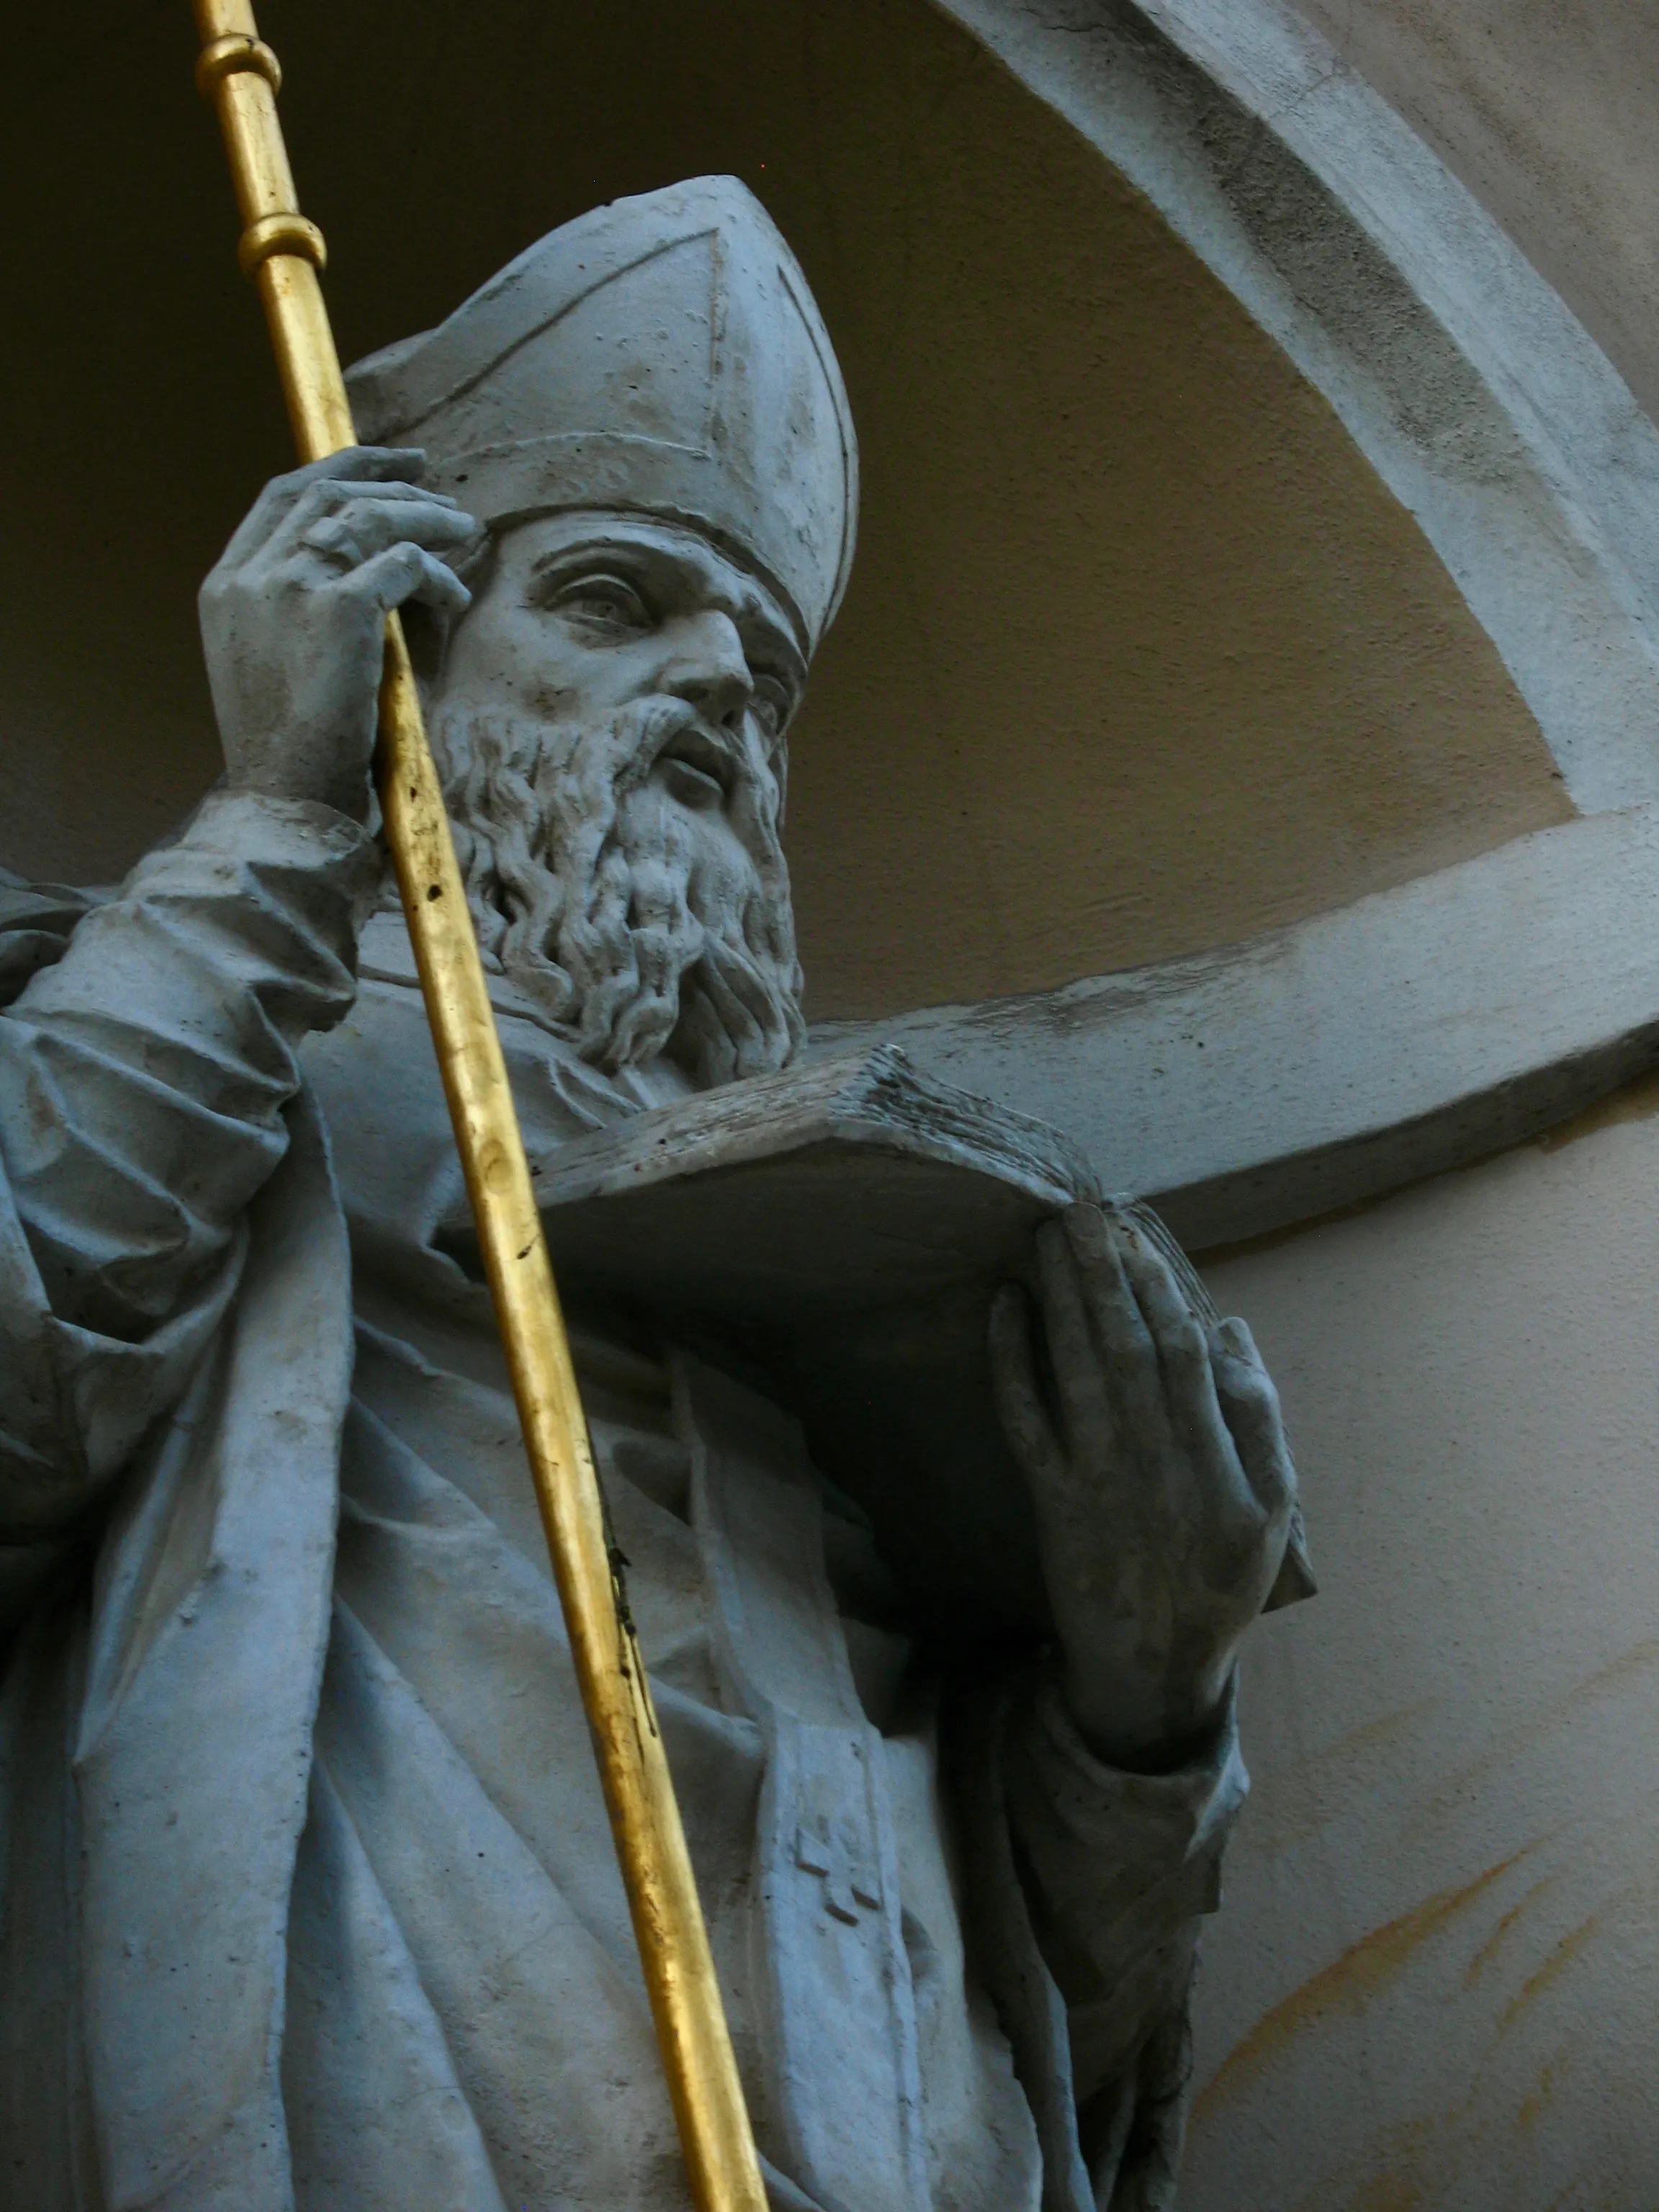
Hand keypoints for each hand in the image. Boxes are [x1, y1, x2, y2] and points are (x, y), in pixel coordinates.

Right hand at [199, 447, 477, 818]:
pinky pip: (402, 563)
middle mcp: (249, 576)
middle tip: (436, 486)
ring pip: (366, 516)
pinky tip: (455, 596)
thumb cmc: (289, 750)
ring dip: (423, 517)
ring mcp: (289, 586)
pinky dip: (435, 574)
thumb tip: (361, 573)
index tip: (385, 466)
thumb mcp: (267, 667)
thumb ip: (291, 611)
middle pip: (323, 493)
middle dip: (385, 479)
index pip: (280, 498)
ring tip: (465, 531)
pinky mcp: (337, 609)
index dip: (336, 470)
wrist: (284, 799)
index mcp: (225, 587)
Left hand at [990, 1202, 1294, 1769]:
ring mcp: (1097, 1479)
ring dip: (1059, 1298)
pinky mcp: (1051, 1500)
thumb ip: (1258, 1418)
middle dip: (1101, 1272)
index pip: (1180, 1349)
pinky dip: (1012, 1364)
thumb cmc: (1219, 1582)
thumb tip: (1233, 1326)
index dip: (1156, 1284)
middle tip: (1078, 1207)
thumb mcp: (1272, 1508)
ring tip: (1045, 1236)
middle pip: (1123, 1347)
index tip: (1136, 1228)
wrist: (1154, 1672)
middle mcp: (1152, 1460)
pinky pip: (1027, 1422)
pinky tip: (1003, 1308)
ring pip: (1076, 1370)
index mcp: (1213, 1458)